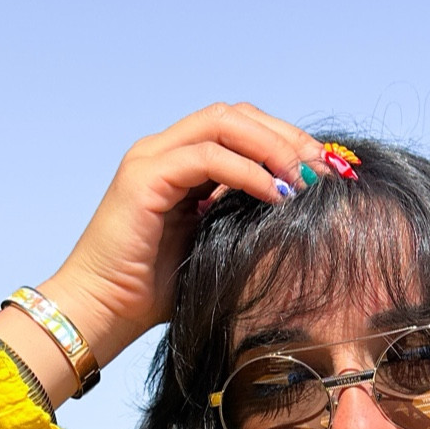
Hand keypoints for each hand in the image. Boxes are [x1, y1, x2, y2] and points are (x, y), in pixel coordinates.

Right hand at [0, 104, 328, 399]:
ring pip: (223, 124)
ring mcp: (151, 159)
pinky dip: (247, 171)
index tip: (326, 169)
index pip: (242, 128)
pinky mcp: (143, 178)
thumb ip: (243, 220)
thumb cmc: (156, 293)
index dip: (287, 141)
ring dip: (272, 147)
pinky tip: (277, 195)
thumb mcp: (215, 247)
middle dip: (288, 137)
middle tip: (326, 168)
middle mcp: (164, 151)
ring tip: (305, 178)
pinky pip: (205, 157)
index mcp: (182, 164)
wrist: (103, 312)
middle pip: (237, 116)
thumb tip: (298, 212)